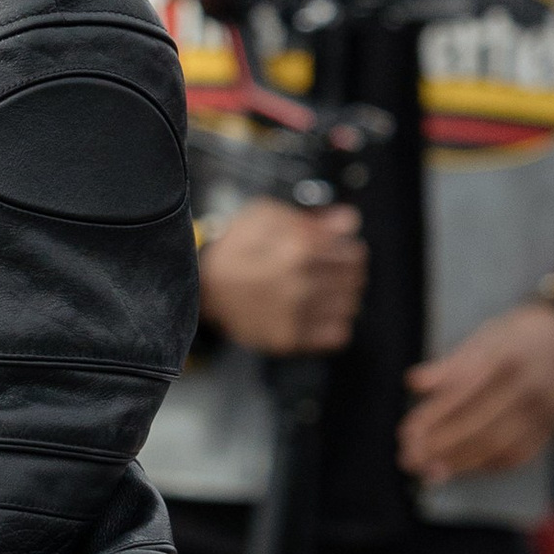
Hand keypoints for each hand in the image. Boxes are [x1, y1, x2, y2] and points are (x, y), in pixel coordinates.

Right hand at [199, 201, 367, 355]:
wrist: (199, 289)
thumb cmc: (233, 249)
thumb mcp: (264, 216)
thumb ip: (311, 218)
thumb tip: (349, 222)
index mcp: (299, 247)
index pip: (353, 253)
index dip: (347, 249)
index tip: (336, 251)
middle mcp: (301, 282)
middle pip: (355, 279)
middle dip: (346, 272)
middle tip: (327, 270)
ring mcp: (295, 313)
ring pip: (351, 305)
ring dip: (342, 297)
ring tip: (322, 291)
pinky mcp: (288, 338)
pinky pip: (338, 334)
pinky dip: (335, 323)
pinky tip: (318, 313)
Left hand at [398, 302, 553, 484]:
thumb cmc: (517, 340)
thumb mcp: (486, 337)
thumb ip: (451, 363)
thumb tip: (414, 383)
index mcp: (506, 356)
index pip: (463, 392)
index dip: (433, 416)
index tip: (406, 433)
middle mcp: (528, 386)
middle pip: (479, 424)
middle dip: (439, 446)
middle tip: (409, 459)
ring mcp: (543, 411)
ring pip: (496, 445)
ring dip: (458, 462)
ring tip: (428, 471)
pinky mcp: (551, 429)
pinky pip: (517, 455)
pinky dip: (486, 465)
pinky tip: (460, 468)